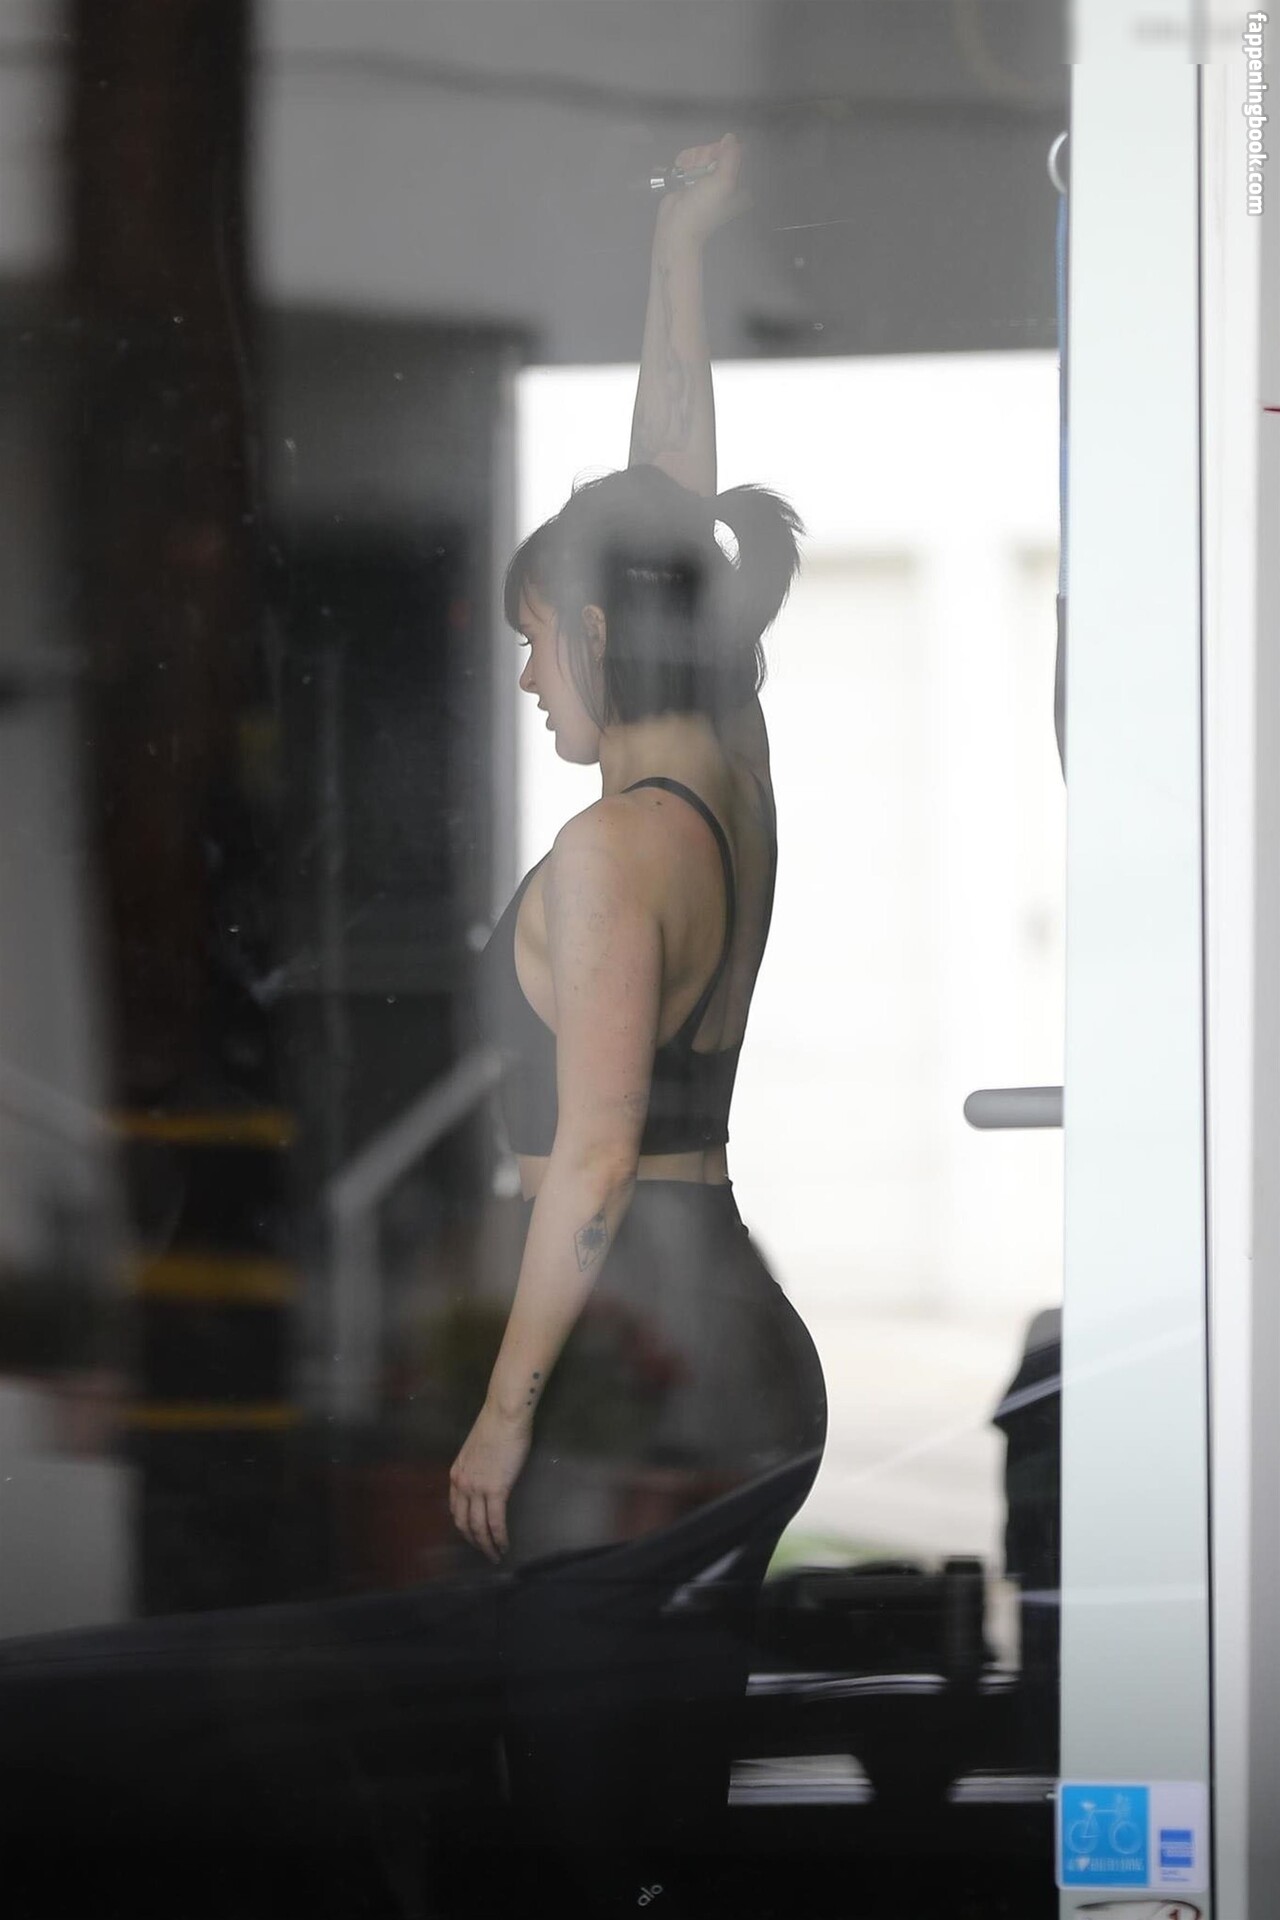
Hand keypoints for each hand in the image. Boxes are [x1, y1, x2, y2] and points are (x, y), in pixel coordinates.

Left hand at [449, 1400, 532, 1563]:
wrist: (504, 1415)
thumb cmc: (496, 1426)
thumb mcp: (476, 1451)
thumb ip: (478, 1469)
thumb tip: (488, 1479)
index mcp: (457, 1474)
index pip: (455, 1509)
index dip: (464, 1526)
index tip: (474, 1535)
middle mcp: (462, 1484)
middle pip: (463, 1523)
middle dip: (474, 1542)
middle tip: (485, 1552)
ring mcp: (477, 1488)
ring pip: (479, 1527)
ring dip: (487, 1545)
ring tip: (496, 1555)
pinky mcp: (496, 1490)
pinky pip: (496, 1522)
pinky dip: (499, 1537)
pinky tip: (505, 1546)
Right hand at [656, 132, 750, 245]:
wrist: (676, 227)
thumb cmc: (703, 208)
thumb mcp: (723, 182)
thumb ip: (731, 157)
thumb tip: (730, 138)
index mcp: (738, 184)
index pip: (736, 153)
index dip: (724, 150)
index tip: (714, 158)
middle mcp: (724, 180)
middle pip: (718, 150)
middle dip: (705, 154)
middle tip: (697, 167)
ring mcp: (708, 179)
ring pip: (703, 152)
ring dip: (692, 157)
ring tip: (685, 169)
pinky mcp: (692, 179)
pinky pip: (691, 159)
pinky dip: (684, 160)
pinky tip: (680, 168)